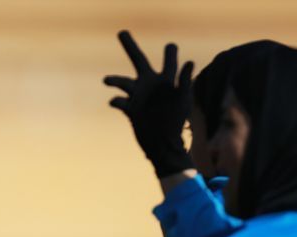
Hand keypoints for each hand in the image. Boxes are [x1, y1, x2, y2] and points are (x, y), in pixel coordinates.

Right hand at [104, 30, 194, 177]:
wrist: (163, 145)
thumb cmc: (176, 122)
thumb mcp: (183, 99)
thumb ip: (186, 80)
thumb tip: (190, 62)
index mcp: (165, 80)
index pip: (168, 59)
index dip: (170, 52)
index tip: (170, 48)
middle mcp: (150, 84)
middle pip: (137, 59)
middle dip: (129, 46)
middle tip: (121, 32)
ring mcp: (138, 96)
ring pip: (123, 81)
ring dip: (114, 80)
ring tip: (106, 80)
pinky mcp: (130, 109)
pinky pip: (119, 102)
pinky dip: (116, 100)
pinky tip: (113, 101)